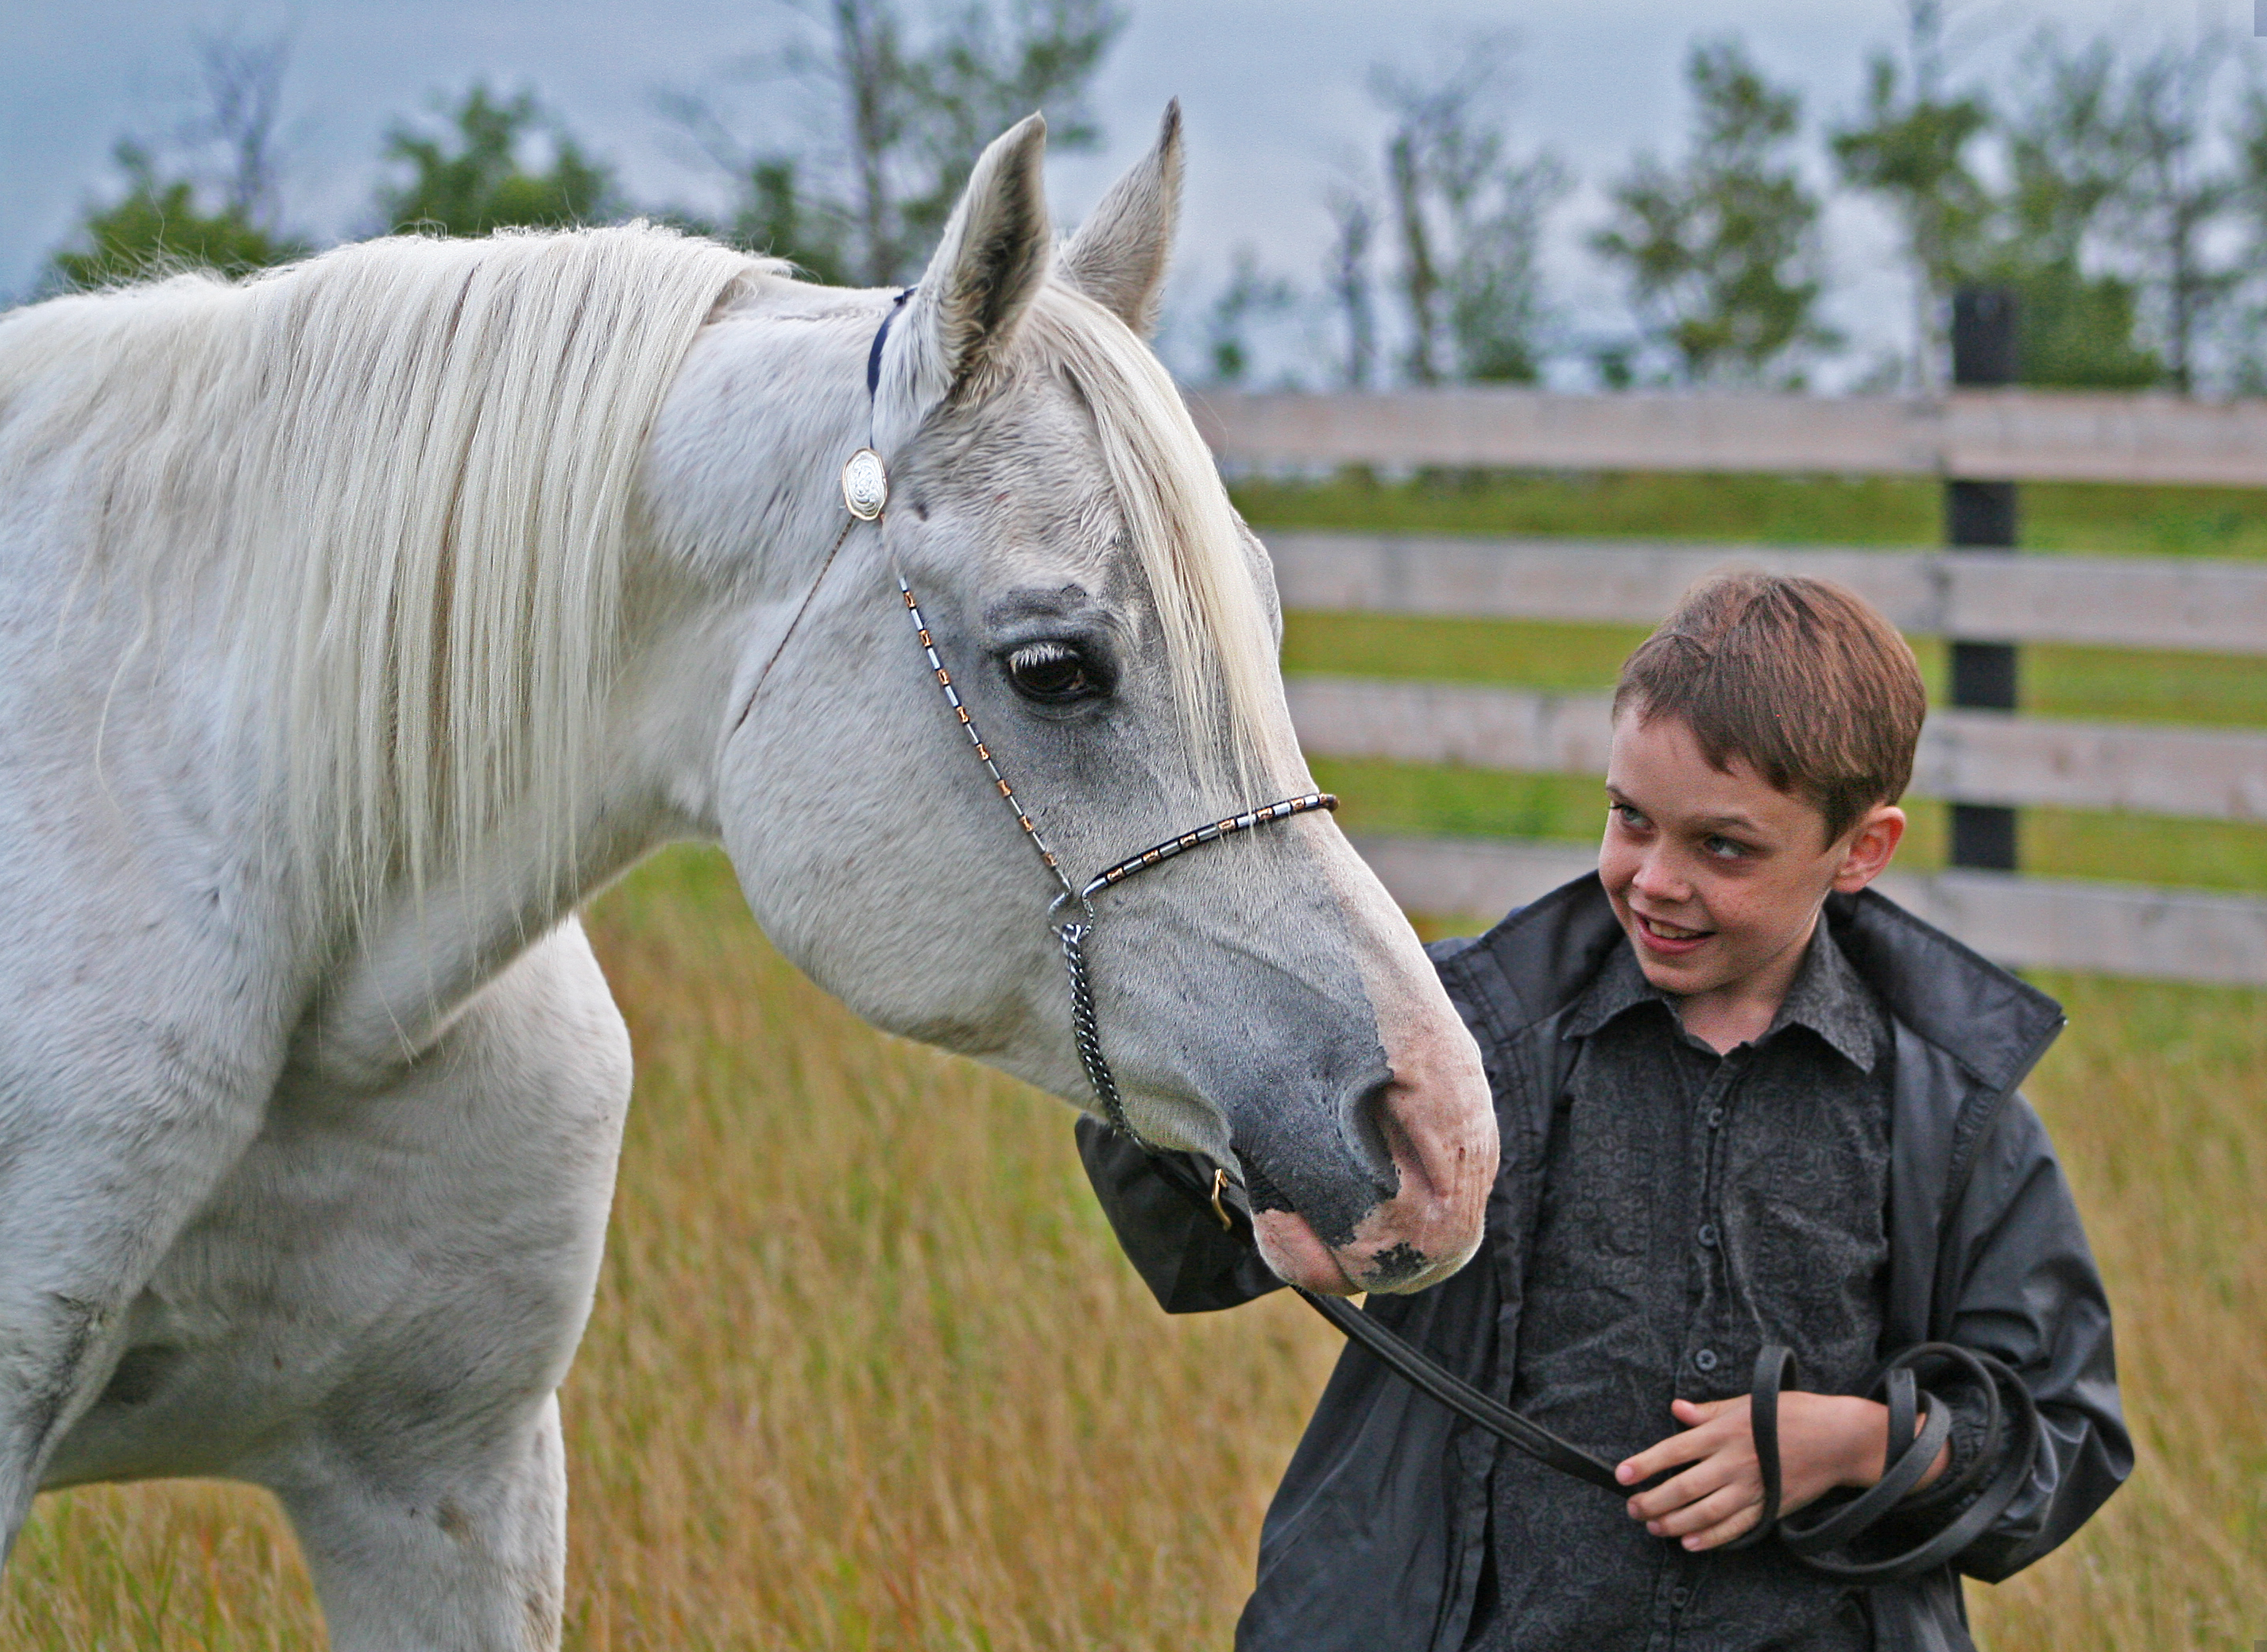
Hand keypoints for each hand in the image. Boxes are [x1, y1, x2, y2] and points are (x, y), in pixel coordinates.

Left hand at [1613, 1391, 1928, 1551]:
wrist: (1838, 1438)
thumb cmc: (1792, 1413)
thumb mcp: (1747, 1402)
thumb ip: (1708, 1411)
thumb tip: (1677, 1410)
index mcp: (1725, 1432)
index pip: (1674, 1450)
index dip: (1645, 1464)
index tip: (1622, 1475)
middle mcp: (1734, 1462)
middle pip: (1684, 1487)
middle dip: (1653, 1501)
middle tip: (1632, 1508)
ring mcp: (1752, 1488)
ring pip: (1705, 1512)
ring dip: (1675, 1523)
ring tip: (1654, 1526)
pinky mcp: (1769, 1507)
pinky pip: (1736, 1528)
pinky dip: (1711, 1538)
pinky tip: (1691, 1544)